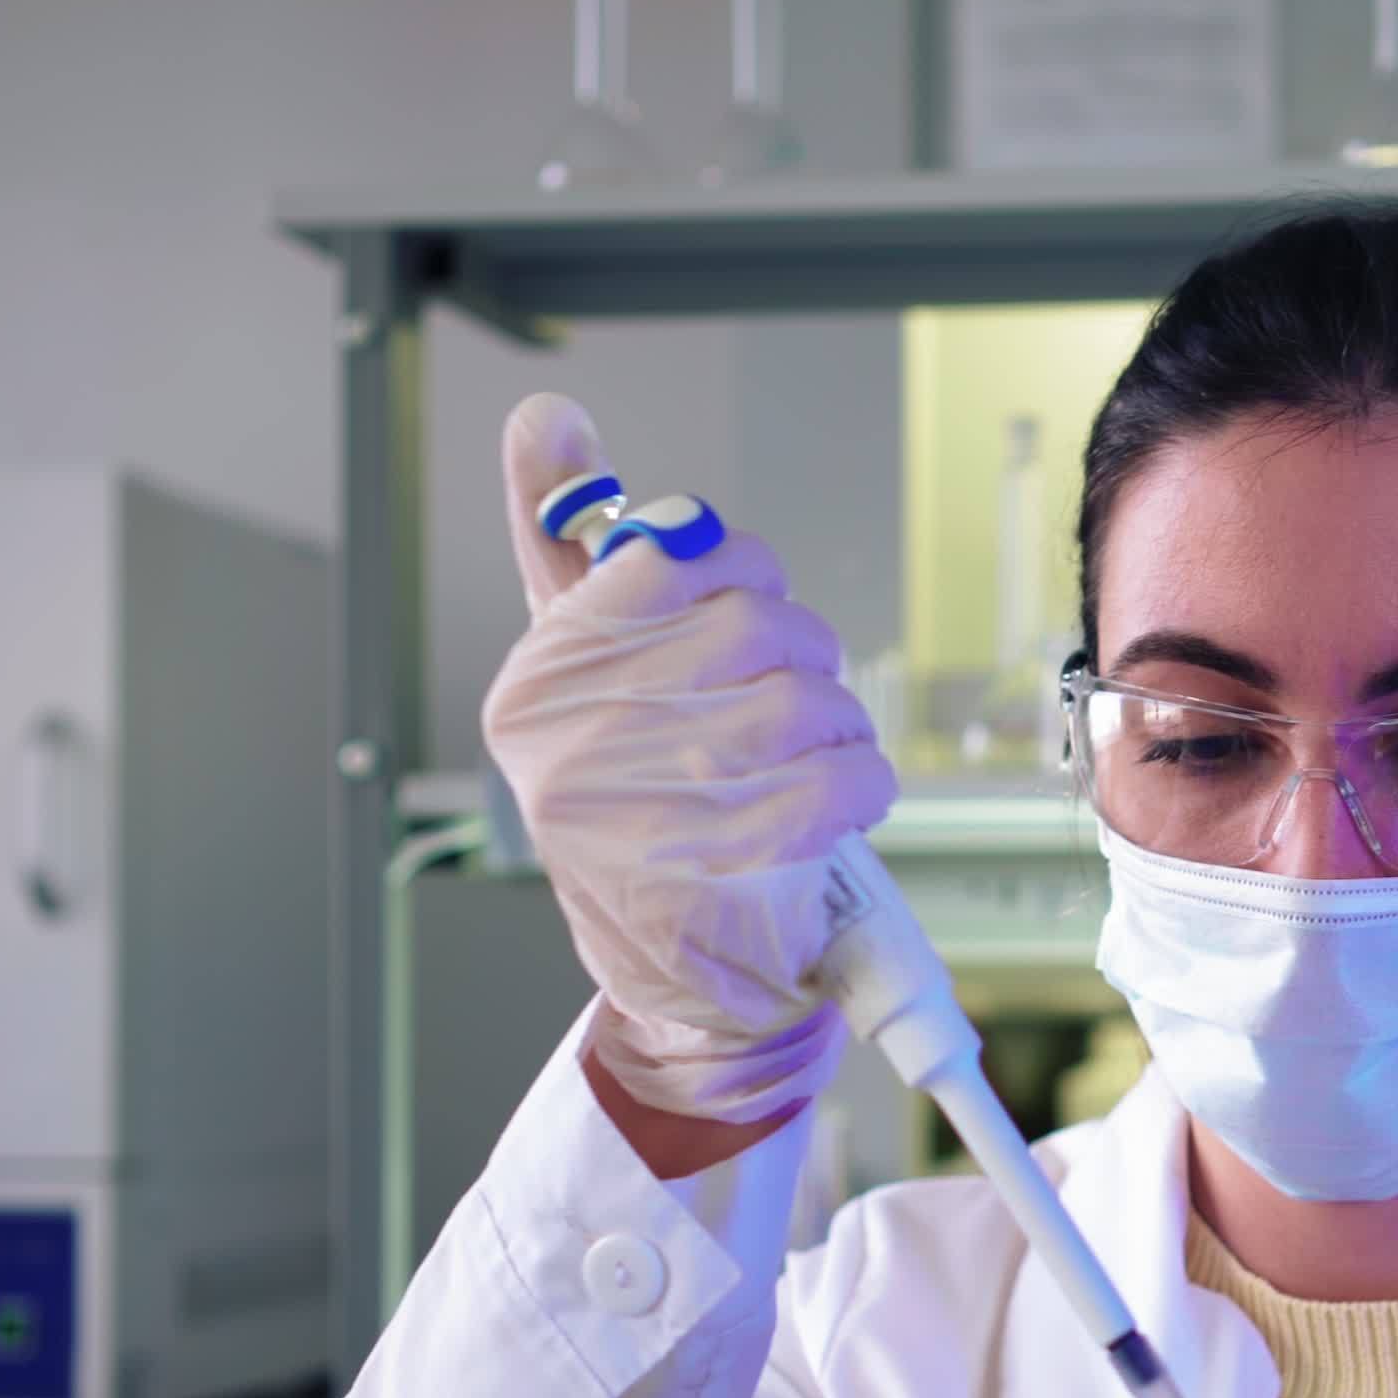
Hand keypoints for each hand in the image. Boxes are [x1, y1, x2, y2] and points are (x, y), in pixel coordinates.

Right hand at [486, 394, 894, 1127]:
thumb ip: (566, 535)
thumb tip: (543, 415)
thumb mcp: (595, 670)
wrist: (683, 982)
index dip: (743, 573)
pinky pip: (838, 775)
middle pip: (750, 623)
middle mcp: (566, 744)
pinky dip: (861, 784)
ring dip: (837, 726)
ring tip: (811, 761)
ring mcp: (632, 814)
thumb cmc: (649, 802)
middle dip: (802, 657)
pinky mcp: (710, 876)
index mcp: (536, 679)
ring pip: (803, 698)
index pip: (672, 553)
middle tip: (794, 704)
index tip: (749, 612)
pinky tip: (835, 806)